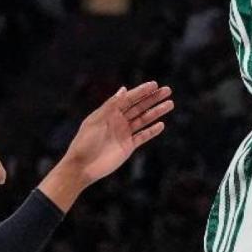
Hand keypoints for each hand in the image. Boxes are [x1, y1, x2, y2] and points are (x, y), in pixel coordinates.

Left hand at [56, 81, 174, 187]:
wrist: (81, 167)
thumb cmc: (84, 142)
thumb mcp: (96, 121)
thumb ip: (111, 106)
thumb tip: (124, 89)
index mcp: (109, 112)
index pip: (129, 98)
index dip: (142, 91)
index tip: (154, 85)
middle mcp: (118, 120)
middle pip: (139, 107)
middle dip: (153, 98)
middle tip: (168, 90)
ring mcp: (124, 133)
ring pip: (144, 120)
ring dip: (156, 112)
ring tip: (170, 104)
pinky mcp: (128, 146)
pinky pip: (143, 136)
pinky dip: (152, 131)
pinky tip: (161, 125)